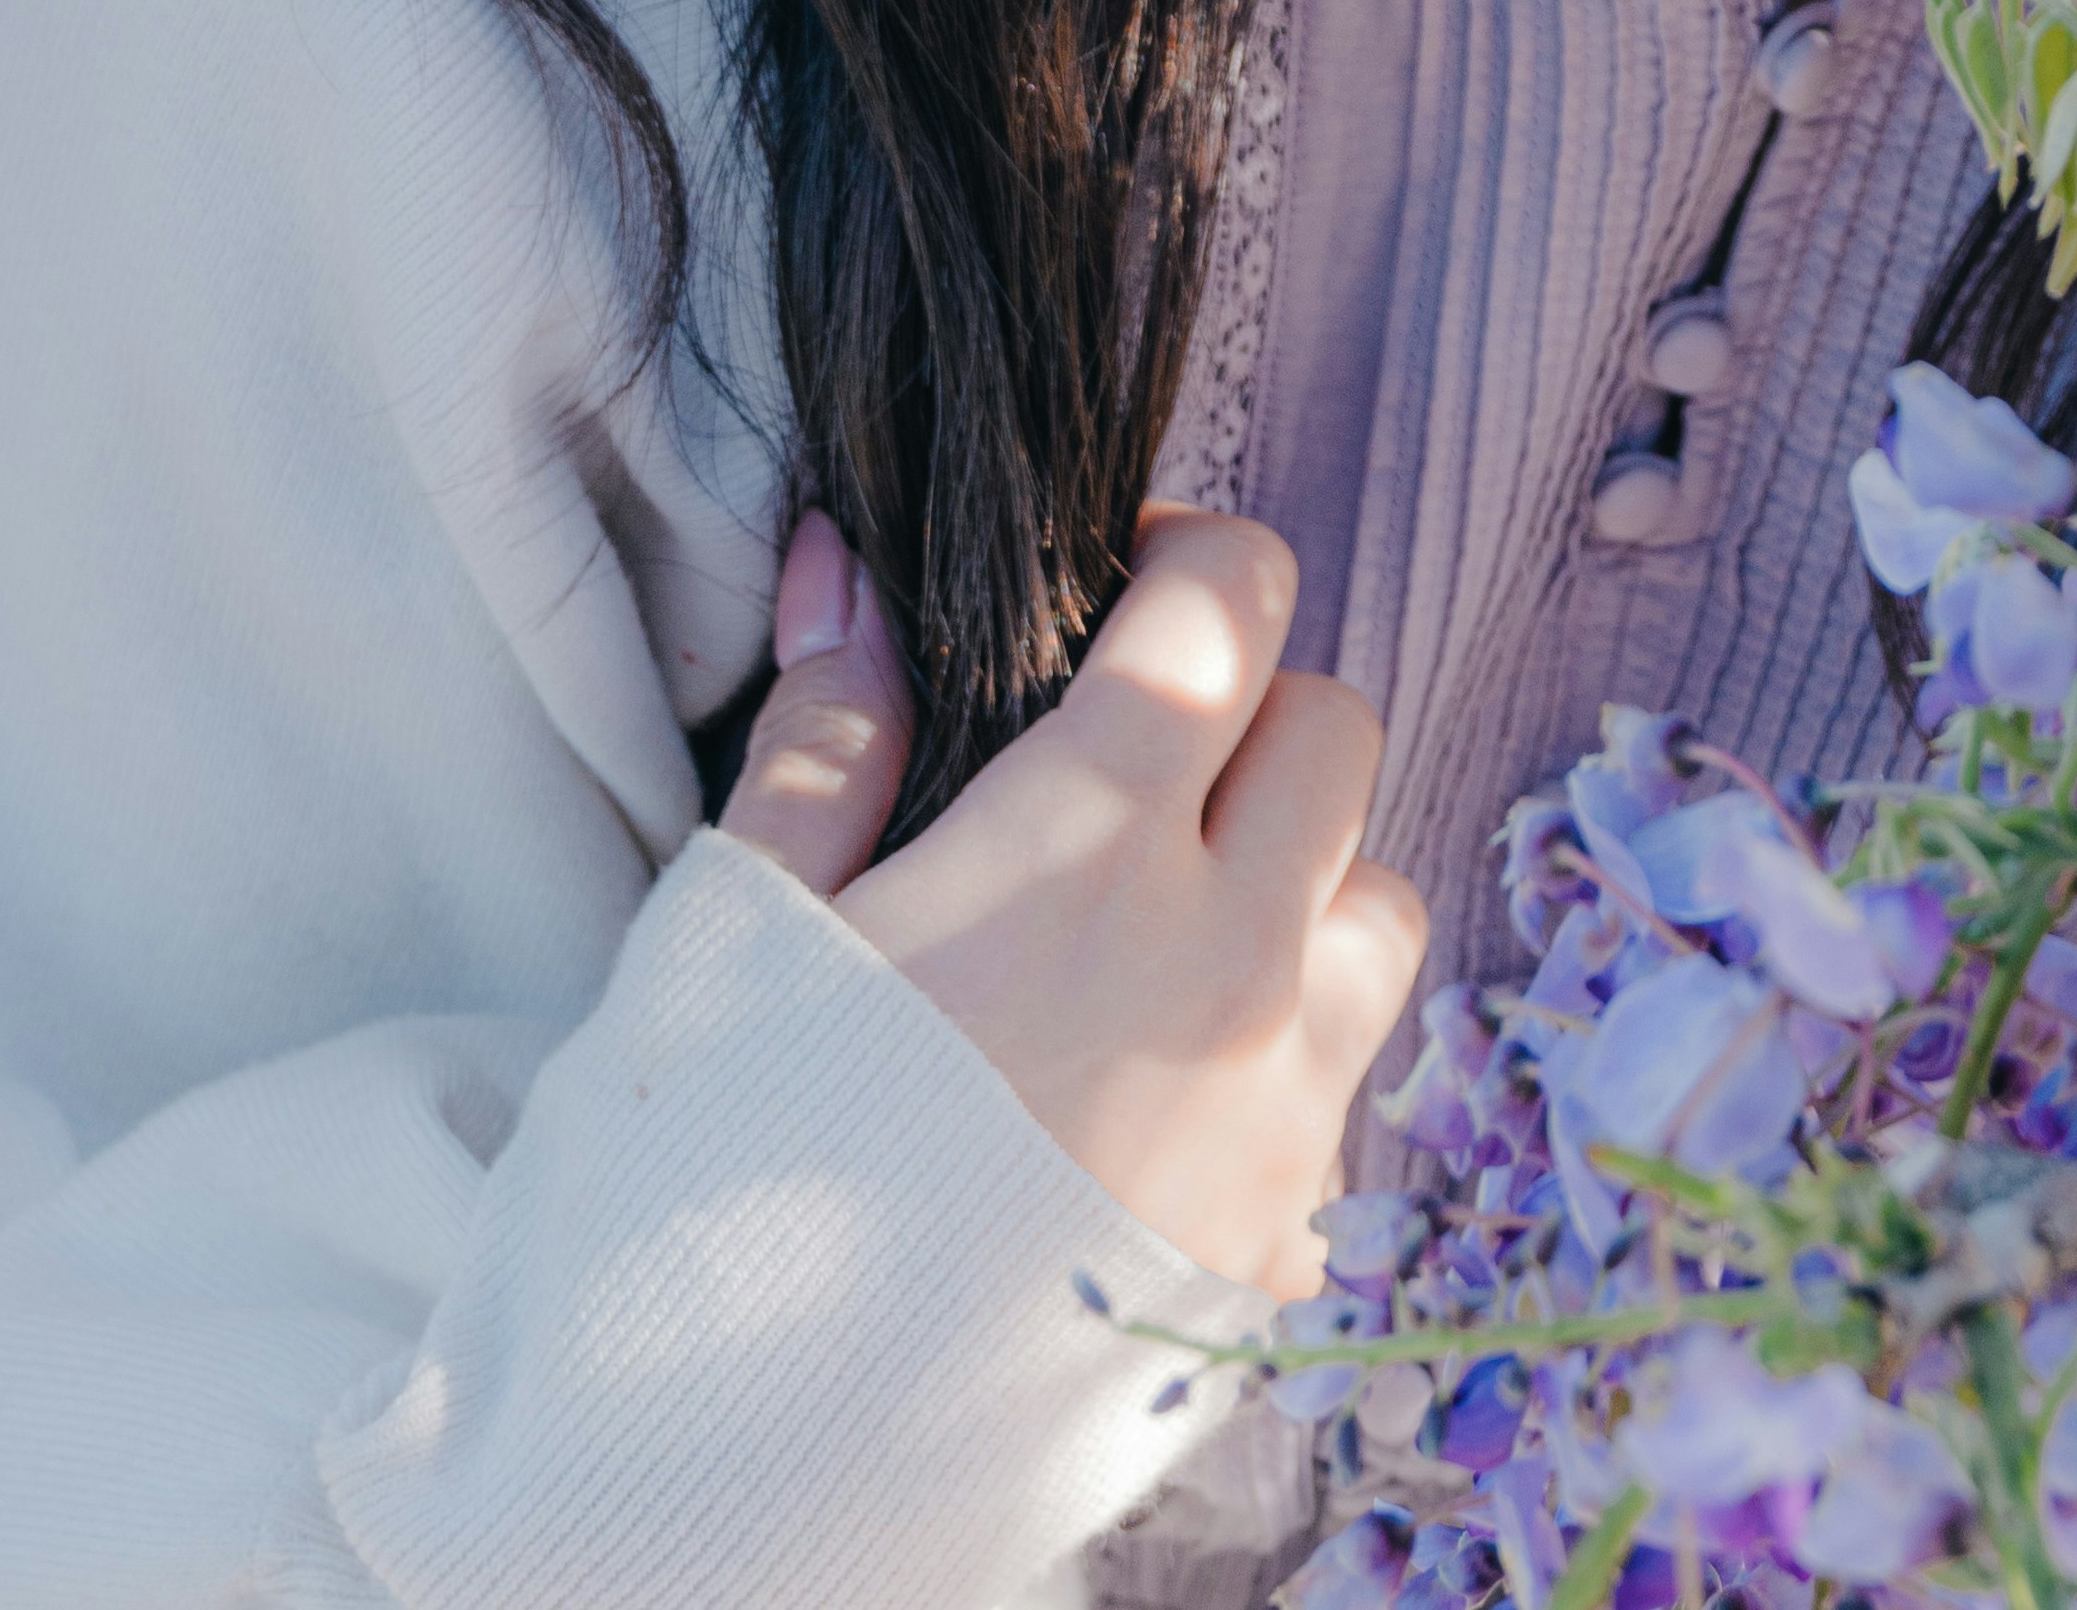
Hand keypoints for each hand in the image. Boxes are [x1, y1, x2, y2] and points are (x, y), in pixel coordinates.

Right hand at [720, 502, 1425, 1290]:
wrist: (735, 1513)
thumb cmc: (700, 1208)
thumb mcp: (727, 938)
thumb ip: (825, 739)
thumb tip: (851, 572)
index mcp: (1086, 851)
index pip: (1231, 606)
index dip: (1186, 564)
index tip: (1123, 588)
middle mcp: (1221, 965)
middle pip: (1336, 735)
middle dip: (1249, 710)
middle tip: (1136, 758)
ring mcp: (1272, 1118)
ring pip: (1376, 907)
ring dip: (1298, 883)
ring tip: (1163, 930)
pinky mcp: (1279, 1253)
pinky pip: (1344, 1088)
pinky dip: (1282, 1051)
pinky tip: (1153, 1092)